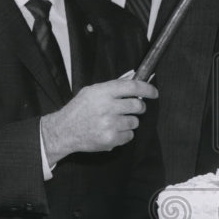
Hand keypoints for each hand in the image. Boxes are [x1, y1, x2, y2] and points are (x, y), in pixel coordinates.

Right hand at [40, 77, 157, 165]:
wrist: (64, 131)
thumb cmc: (79, 110)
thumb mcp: (92, 91)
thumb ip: (113, 86)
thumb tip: (134, 79)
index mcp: (102, 92)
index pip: (133, 87)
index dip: (147, 88)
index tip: (154, 92)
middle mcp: (107, 107)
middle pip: (137, 105)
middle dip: (139, 107)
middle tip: (134, 108)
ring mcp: (109, 124)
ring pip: (135, 122)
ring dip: (129, 122)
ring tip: (115, 122)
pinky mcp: (111, 139)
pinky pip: (129, 135)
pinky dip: (124, 134)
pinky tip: (111, 131)